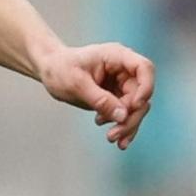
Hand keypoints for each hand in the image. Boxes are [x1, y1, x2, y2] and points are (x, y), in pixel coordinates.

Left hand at [37, 42, 154, 149]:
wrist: (49, 71)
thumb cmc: (60, 70)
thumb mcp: (76, 84)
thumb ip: (100, 99)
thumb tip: (123, 115)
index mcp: (117, 56)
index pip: (144, 68)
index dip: (146, 87)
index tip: (135, 106)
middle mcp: (123, 70)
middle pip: (141, 93)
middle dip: (131, 116)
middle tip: (113, 135)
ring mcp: (121, 84)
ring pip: (136, 107)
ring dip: (127, 124)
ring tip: (111, 138)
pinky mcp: (116, 97)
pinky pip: (125, 113)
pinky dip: (122, 126)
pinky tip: (115, 139)